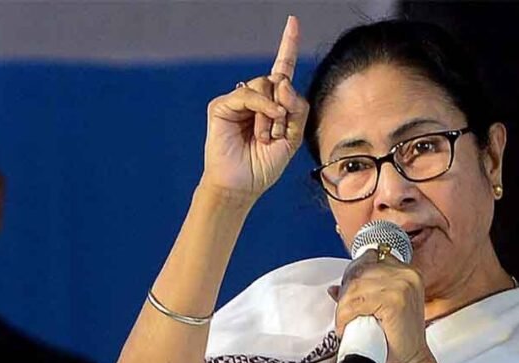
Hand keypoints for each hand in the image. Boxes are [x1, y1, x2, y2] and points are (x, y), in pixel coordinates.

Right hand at [201, 16, 308, 196]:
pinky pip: (248, 94)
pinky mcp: (222, 106)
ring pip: (264, 85)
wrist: (242, 184)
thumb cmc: (265, 165)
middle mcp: (255, 99)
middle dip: (285, 107)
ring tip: (265, 137)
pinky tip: (262, 127)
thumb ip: (296, 108)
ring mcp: (238, 101)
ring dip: (272, 114)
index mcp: (273, 104)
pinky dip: (261, 108)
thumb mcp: (292, 138)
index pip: (282, 69)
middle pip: (278, 80)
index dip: (287, 45)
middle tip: (279, 133)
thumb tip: (283, 81)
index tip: (292, 22)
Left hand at [328, 250, 436, 362]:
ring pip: (356, 286)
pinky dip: (345, 315)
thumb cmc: (397, 339)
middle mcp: (406, 274)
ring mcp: (402, 285)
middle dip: (346, 290)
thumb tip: (334, 289)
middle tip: (342, 312)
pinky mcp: (394, 300)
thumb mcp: (380, 309)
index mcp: (406, 272)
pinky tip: (344, 327)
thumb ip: (361, 294)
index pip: (371, 257)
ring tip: (343, 322)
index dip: (353, 273)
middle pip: (361, 270)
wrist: (411, 362)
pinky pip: (357, 302)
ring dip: (343, 306)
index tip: (346, 292)